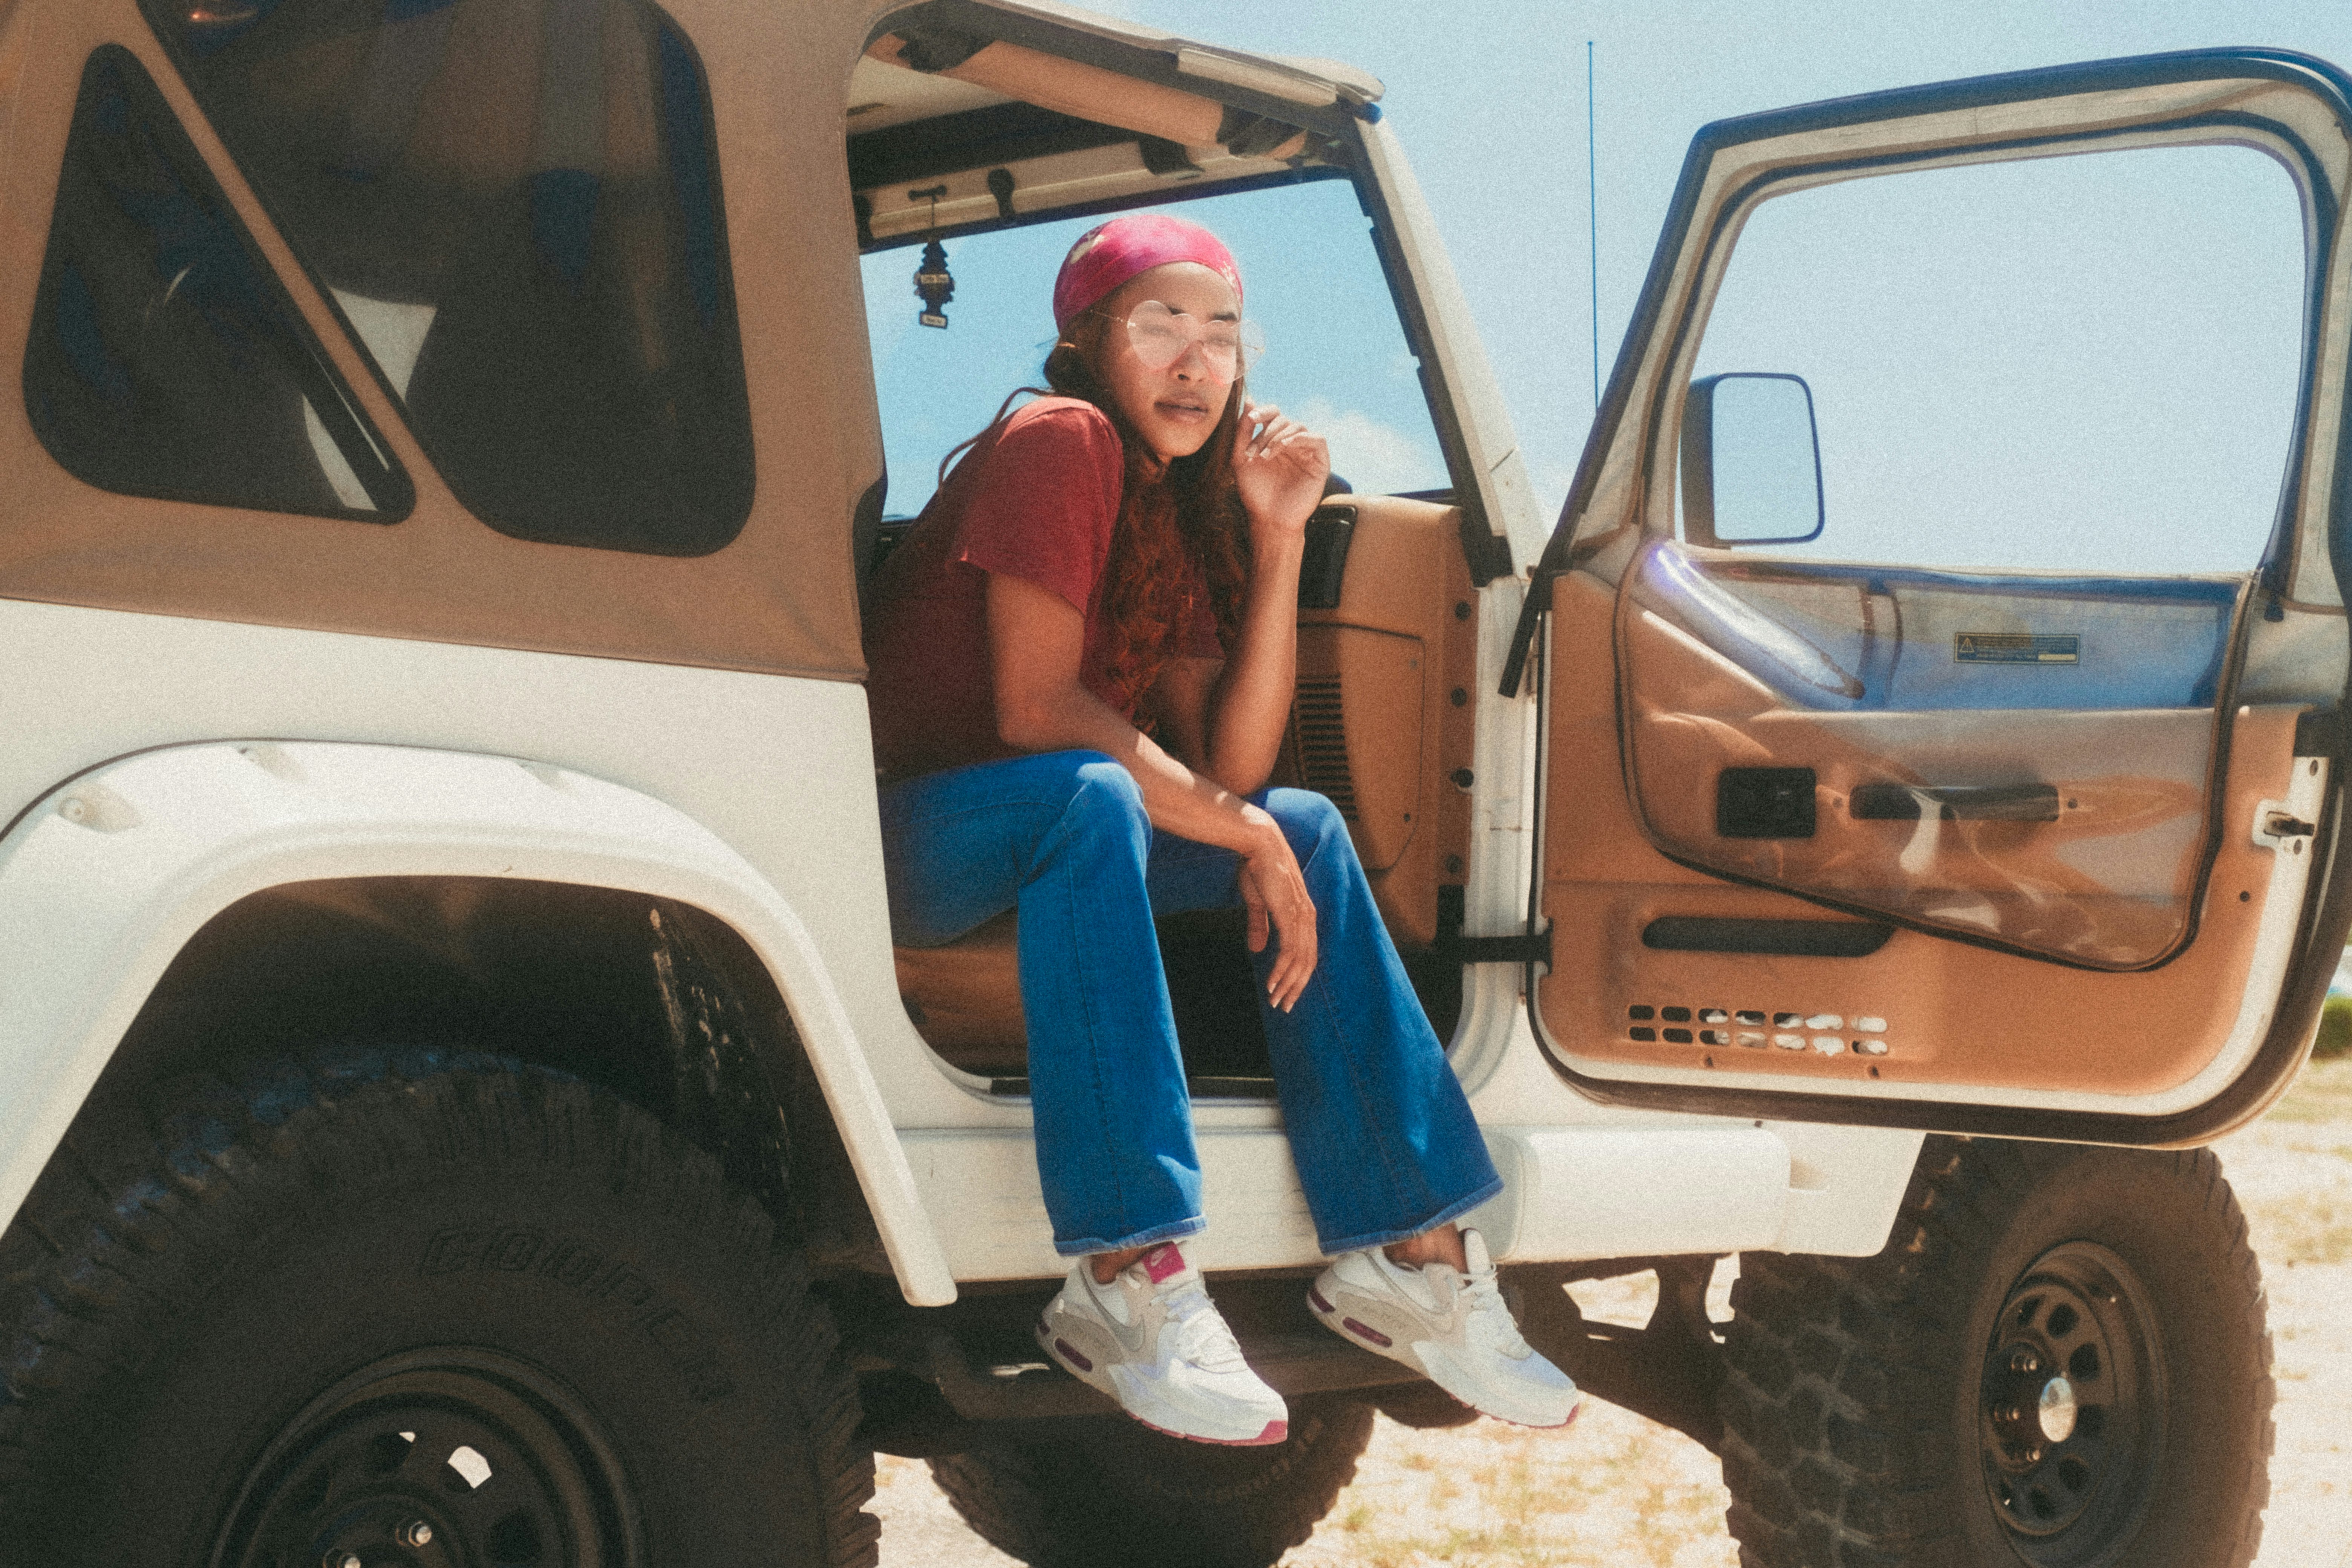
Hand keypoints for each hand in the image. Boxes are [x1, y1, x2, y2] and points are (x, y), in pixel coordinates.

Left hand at [1231, 403, 1329, 539]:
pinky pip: (1317, 439)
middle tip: (1254, 452)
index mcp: (1274, 440)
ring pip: (1298, 426)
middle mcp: (1291, 443)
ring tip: (1266, 455)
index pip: (1273, 414)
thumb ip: (1243, 430)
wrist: (1269, 519)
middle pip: (1284, 419)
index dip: (1263, 412)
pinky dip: (1300, 438)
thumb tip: (1250, 400)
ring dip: (1279, 436)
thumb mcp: (1241, 458)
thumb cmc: (1256, 492)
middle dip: (1266, 432)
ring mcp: (1306, 451)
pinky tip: (1285, 447)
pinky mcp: (1320, 462)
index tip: (1250, 419)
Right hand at [1237, 809, 1317, 1009]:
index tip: (1285, 993)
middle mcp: (1307, 917)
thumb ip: (1260, 925)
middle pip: (1308, 963)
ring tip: (1275, 1000)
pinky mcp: (1290, 914)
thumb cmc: (1257, 868)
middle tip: (1282, 1006)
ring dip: (1287, 984)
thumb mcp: (1258, 902)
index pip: (1306, 954)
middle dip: (1295, 987)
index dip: (1297, 976)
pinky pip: (1290, 950)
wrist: (1258, 843)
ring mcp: (1301, 916)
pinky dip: (1281, 970)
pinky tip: (1271, 983)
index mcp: (1303, 915)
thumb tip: (1258, 950)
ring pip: (1300, 961)